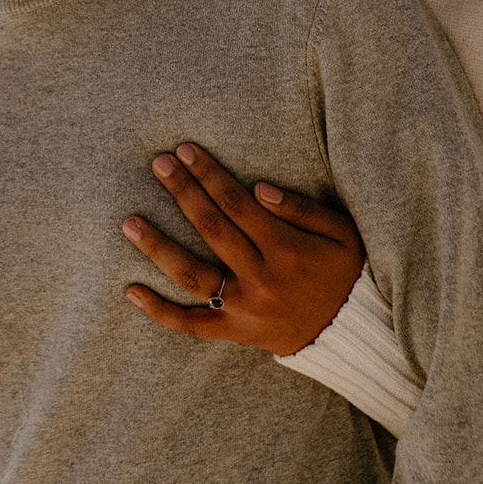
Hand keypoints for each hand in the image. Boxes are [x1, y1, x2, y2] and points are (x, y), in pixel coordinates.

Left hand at [122, 143, 363, 355]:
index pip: (237, 203)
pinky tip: (131, 290)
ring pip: (191, 276)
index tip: (185, 151)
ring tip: (129, 222)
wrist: (353, 332)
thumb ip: (302, 209)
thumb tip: (259, 188)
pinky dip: (159, 311)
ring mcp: (244, 309)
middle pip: (211, 229)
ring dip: (157, 247)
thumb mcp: (342, 233)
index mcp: (286, 248)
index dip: (209, 174)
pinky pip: (190, 325)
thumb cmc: (347, 273)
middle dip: (183, 192)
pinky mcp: (235, 331)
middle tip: (158, 164)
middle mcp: (261, 278)